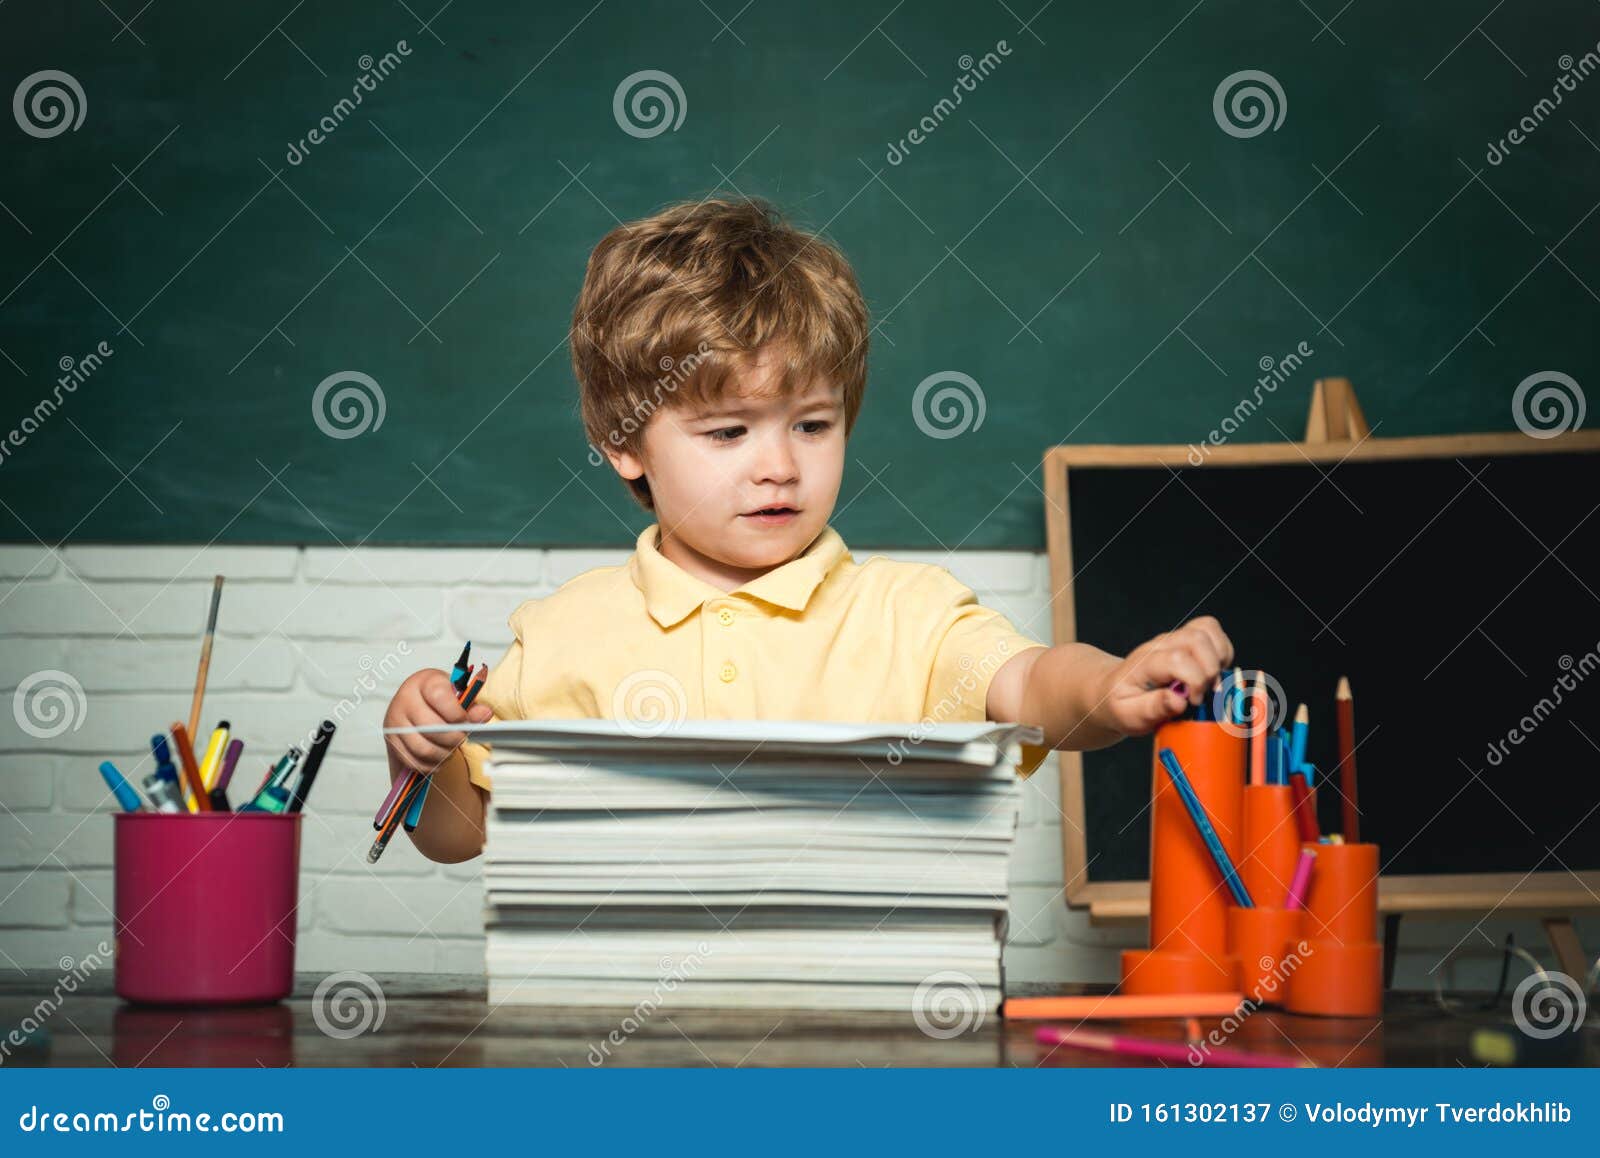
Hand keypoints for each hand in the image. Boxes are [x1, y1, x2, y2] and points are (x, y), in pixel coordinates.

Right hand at [383, 668, 492, 773]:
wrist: (413, 704)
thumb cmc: (438, 698)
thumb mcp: (456, 694)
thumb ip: (472, 705)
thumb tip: (485, 714)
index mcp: (423, 682)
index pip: (440, 697)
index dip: (457, 714)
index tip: (465, 720)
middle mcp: (405, 700)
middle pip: (432, 728)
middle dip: (454, 738)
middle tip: (462, 738)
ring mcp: (395, 722)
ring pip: (424, 749)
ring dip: (444, 753)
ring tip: (452, 748)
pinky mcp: (392, 742)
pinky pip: (414, 762)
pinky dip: (432, 764)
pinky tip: (440, 755)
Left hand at [1096, 616, 1232, 736]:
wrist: (1113, 691)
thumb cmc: (1123, 704)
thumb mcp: (1129, 716)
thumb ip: (1152, 709)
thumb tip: (1179, 701)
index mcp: (1144, 663)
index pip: (1177, 659)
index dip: (1195, 681)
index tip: (1193, 702)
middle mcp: (1160, 645)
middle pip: (1197, 639)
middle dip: (1210, 670)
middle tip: (1202, 694)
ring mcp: (1174, 639)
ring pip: (1207, 629)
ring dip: (1219, 658)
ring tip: (1209, 682)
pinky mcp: (1186, 639)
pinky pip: (1212, 631)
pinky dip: (1222, 651)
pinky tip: (1212, 672)